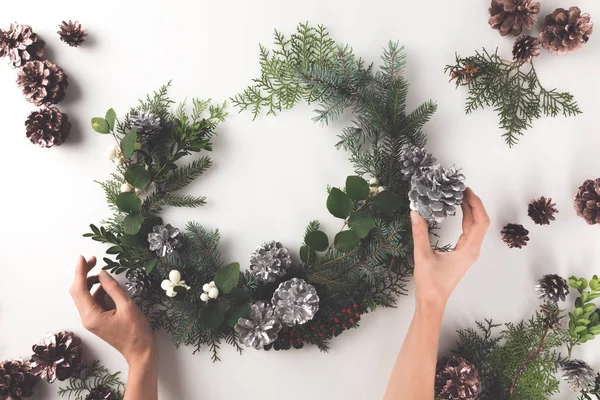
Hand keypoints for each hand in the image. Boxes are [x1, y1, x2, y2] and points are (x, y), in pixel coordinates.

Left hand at [69, 256, 156, 366]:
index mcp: (91, 316)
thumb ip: (113, 288)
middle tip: (94, 260)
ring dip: (92, 282)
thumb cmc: (136, 332)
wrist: (140, 352)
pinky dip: (98, 291)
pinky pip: (94, 301)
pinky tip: (109, 286)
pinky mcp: (98, 320)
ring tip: (104, 274)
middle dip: (84, 274)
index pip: (79, 290)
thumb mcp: (127, 306)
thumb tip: (103, 273)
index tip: (82, 257)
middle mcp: (87, 318)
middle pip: (78, 292)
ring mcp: (92, 320)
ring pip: (85, 296)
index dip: (80, 272)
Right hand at [411, 188, 489, 312]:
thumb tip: (415, 212)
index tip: (466, 190)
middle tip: (461, 189)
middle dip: (473, 203)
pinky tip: (456, 212)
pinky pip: (468, 232)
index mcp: (469, 250)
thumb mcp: (422, 256)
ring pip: (475, 226)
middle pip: (480, 221)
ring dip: (470, 210)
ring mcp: (468, 252)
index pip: (480, 221)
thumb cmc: (430, 283)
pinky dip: (465, 219)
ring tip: (459, 196)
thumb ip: (419, 233)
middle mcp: (472, 250)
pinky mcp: (462, 254)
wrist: (432, 302)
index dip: (475, 203)